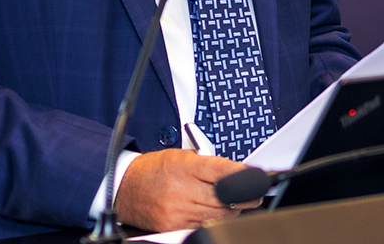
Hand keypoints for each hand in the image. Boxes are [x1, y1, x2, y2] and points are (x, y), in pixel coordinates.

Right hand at [114, 149, 262, 231]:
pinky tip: (217, 214)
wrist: (125, 187)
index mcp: (185, 166)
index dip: (245, 176)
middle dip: (245, 198)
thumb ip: (210, 164)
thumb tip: (239, 173)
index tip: (259, 178)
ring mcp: (176, 211)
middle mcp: (180, 189)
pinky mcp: (171, 227)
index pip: (223, 171)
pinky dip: (213, 220)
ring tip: (238, 204)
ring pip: (216, 216)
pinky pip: (202, 226)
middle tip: (255, 195)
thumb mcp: (183, 156)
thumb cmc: (154, 169)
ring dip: (232, 211)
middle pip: (224, 198)